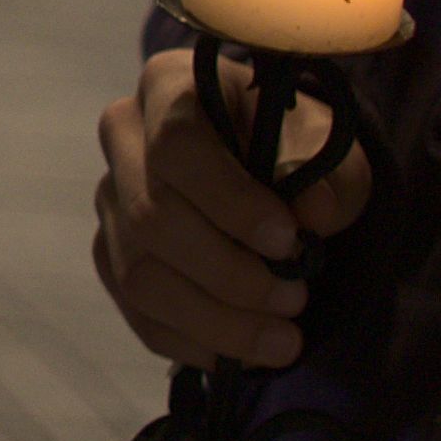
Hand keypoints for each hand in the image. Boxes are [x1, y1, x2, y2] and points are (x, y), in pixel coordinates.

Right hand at [93, 48, 368, 370]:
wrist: (276, 171)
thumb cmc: (298, 146)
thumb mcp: (330, 148)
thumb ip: (326, 174)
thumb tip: (311, 214)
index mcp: (170, 86)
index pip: (177, 143)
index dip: (229, 199)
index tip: (288, 240)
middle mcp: (123, 138)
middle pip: (151, 217)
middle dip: (229, 274)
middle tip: (295, 299)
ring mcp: (110, 201)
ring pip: (140, 276)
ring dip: (215, 321)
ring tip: (281, 340)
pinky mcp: (111, 255)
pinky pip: (137, 313)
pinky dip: (193, 343)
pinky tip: (242, 354)